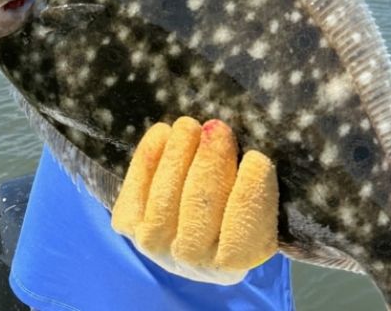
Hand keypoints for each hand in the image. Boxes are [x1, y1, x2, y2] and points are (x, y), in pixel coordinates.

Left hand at [111, 116, 278, 283]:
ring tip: (190, 126)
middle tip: (219, 129)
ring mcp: (156, 247)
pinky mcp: (128, 224)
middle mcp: (193, 263)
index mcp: (235, 262)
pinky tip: (162, 133)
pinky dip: (146, 161)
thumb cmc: (238, 198)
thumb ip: (258, 184)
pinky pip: (133, 194)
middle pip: (198, 220)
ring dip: (176, 160)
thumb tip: (262, 144)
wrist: (193, 216)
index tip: (256, 158)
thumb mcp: (260, 198)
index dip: (248, 198)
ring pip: (162, 207)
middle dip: (209, 168)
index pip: (241, 241)